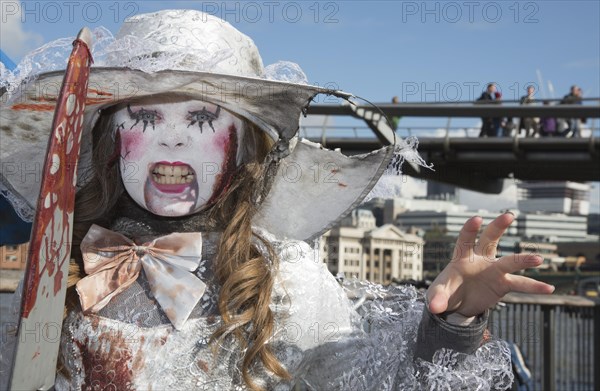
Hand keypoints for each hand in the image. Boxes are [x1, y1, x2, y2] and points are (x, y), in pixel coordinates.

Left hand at [427, 212, 554, 317]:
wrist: (458, 303)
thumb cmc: (447, 291)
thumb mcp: (439, 295)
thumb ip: (437, 299)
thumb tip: (432, 308)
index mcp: (462, 257)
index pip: (465, 240)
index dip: (470, 229)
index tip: (477, 219)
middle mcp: (480, 259)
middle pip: (489, 240)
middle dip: (498, 227)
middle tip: (509, 215)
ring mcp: (493, 270)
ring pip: (510, 262)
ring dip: (523, 260)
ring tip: (539, 259)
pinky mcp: (502, 284)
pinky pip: (520, 284)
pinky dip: (534, 287)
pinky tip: (549, 289)